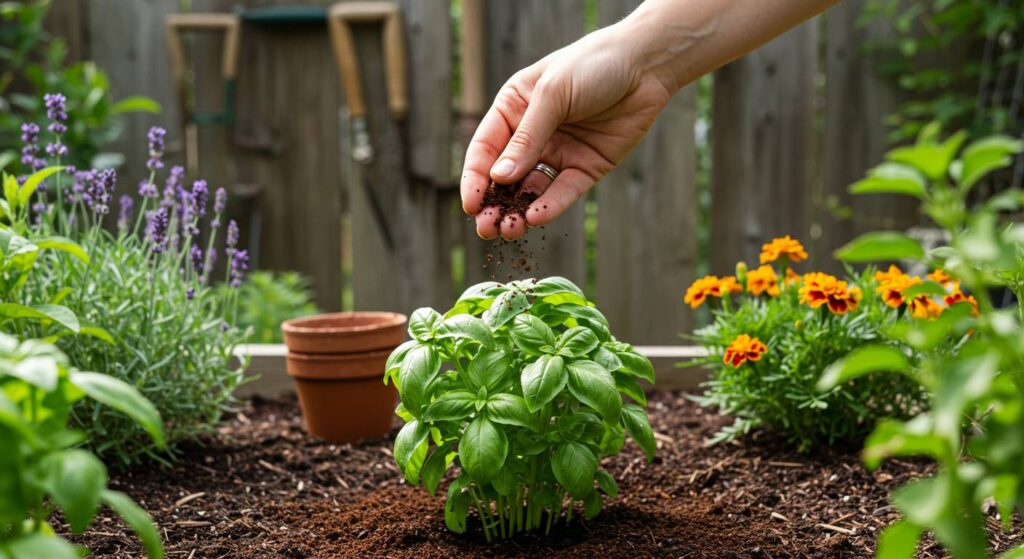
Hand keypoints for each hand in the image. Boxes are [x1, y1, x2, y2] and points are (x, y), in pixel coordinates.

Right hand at [460, 24, 673, 239]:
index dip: (475, 178)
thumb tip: (499, 178)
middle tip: (486, 229)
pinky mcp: (585, 167)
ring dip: (518, 211)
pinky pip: (563, 191)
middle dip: (493, 204)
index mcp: (513, 109)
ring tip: (509, 230)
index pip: (485, 149)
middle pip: (505, 177)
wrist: (646, 64)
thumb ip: (527, 138)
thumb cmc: (592, 65)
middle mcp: (532, 134)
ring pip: (531, 190)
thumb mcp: (553, 94)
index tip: (470, 205)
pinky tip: (537, 217)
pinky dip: (550, 205)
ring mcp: (559, 152)